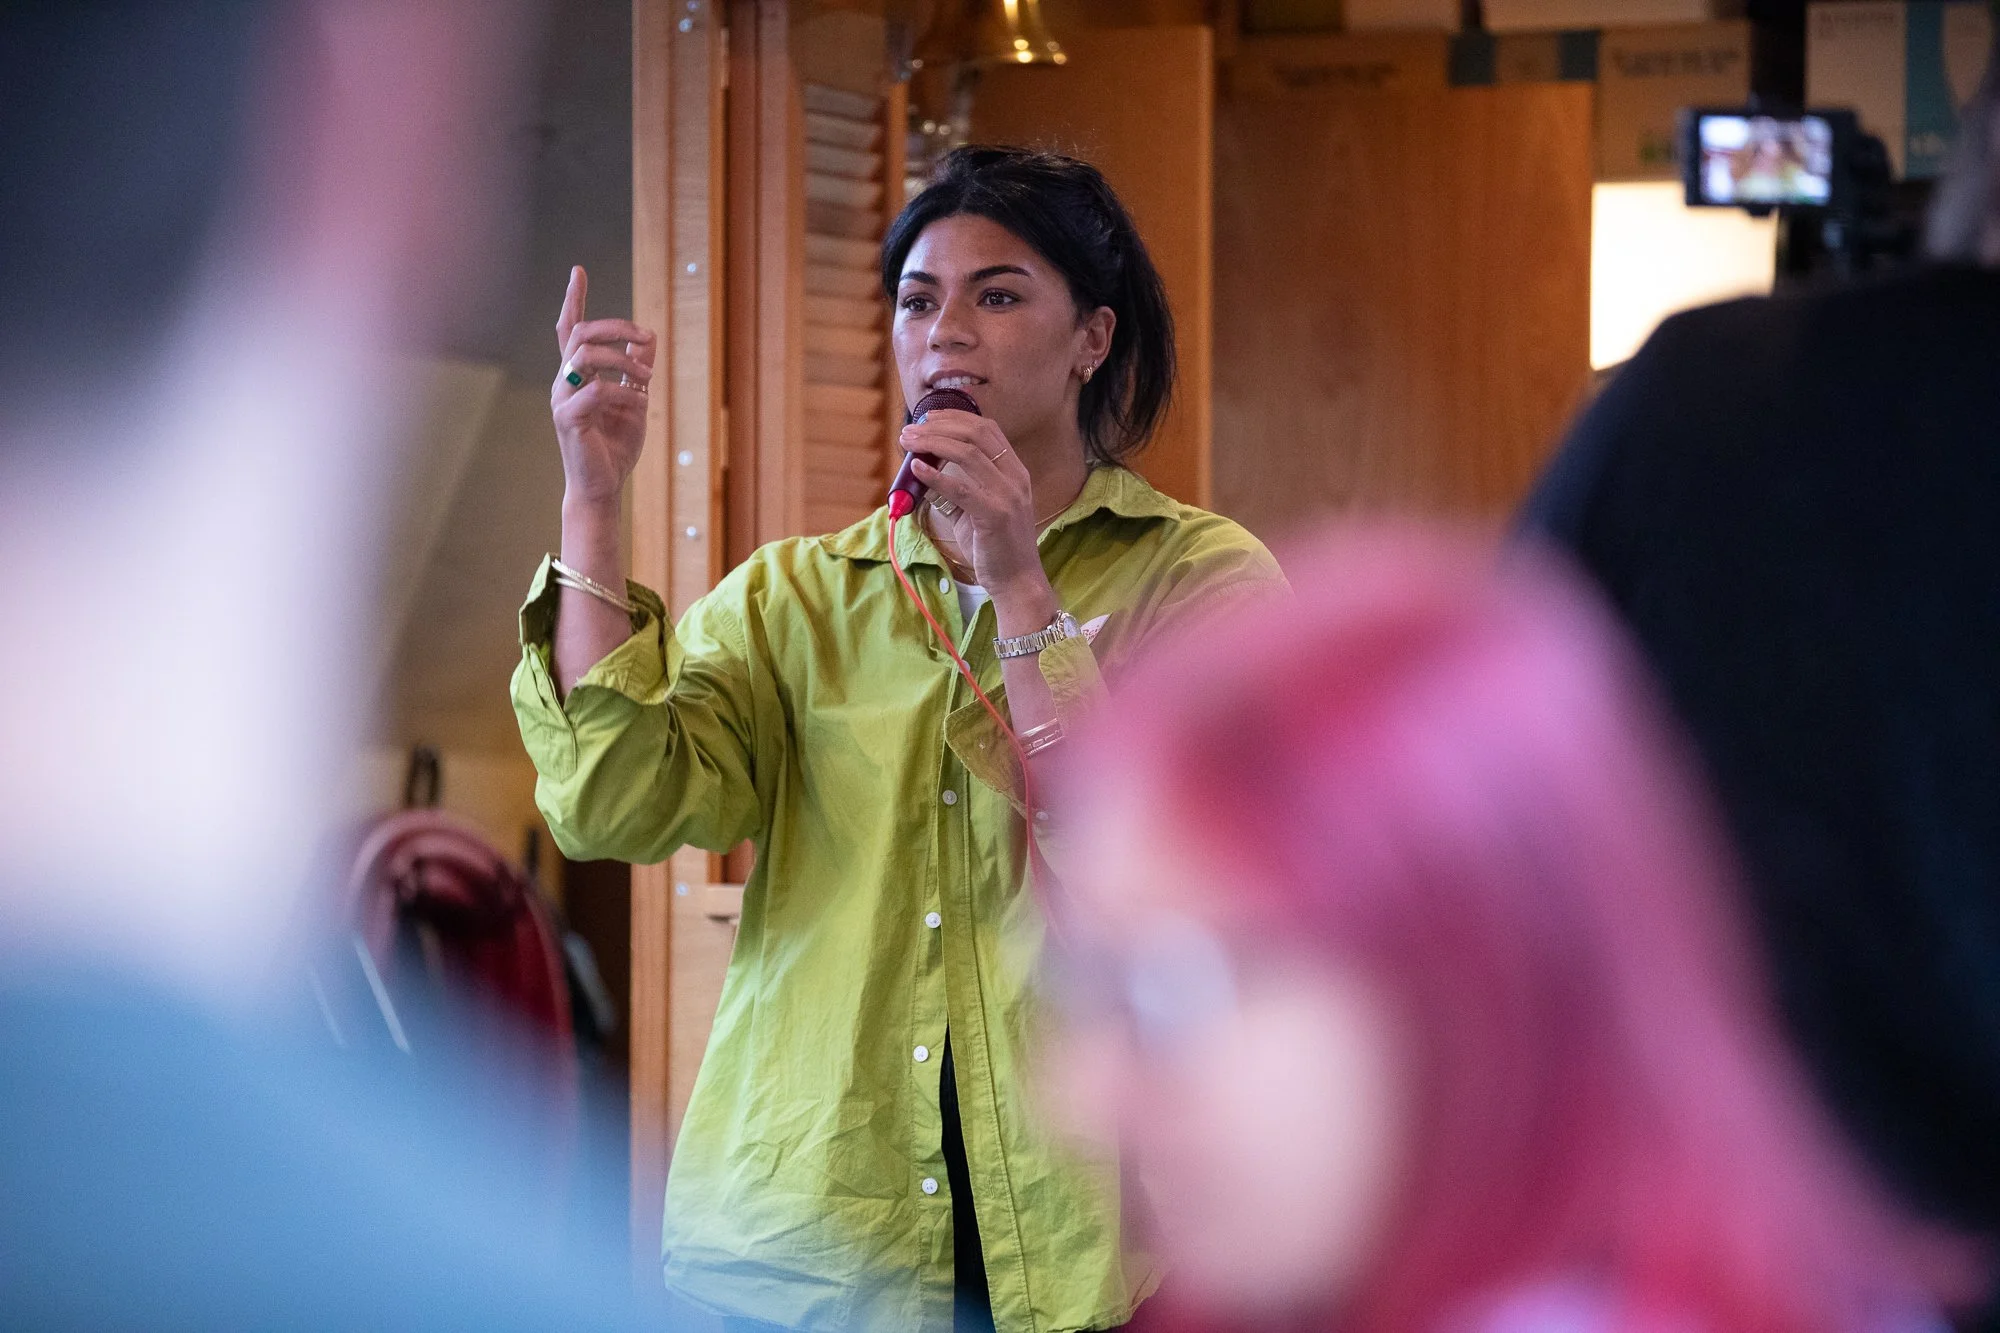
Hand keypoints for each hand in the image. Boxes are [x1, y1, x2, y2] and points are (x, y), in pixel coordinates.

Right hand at [551, 265, 656, 505]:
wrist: (603, 487)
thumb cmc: (615, 447)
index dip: (574, 299)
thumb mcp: (635, 400)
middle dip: (616, 326)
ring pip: (585, 354)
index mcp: (577, 375)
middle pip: (580, 332)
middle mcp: (564, 381)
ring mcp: (562, 398)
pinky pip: (595, 389)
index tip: (578, 270)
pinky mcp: (568, 418)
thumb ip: (637, 370)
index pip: (570, 329)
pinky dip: (623, 391)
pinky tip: (639, 402)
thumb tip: (649, 339)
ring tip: (649, 377)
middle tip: (645, 337)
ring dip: (623, 359)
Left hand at [899, 410, 1051, 604]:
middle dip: (938, 426)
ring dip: (932, 443)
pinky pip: (961, 488)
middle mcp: (1015, 477)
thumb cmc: (995, 546)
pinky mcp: (995, 515)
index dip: (955, 417)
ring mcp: (1008, 495)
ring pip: (967, 453)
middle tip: (910, 429)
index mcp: (1014, 471)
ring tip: (907, 443)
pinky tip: (917, 469)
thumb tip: (926, 469)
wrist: (1017, 581)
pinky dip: (935, 475)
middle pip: (975, 434)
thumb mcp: (978, 508)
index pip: (987, 429)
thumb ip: (959, 487)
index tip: (928, 418)